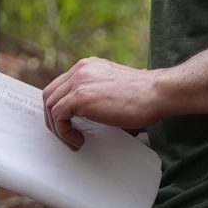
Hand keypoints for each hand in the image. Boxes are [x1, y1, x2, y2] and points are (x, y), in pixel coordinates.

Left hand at [39, 58, 167, 149]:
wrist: (157, 93)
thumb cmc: (144, 97)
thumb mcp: (114, 92)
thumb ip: (97, 98)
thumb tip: (89, 122)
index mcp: (89, 66)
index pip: (61, 85)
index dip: (60, 107)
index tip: (68, 124)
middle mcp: (81, 69)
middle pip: (50, 94)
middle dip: (53, 118)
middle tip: (66, 134)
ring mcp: (79, 81)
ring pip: (50, 105)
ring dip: (57, 128)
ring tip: (73, 140)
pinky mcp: (80, 97)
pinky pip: (58, 117)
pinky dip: (63, 132)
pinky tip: (78, 140)